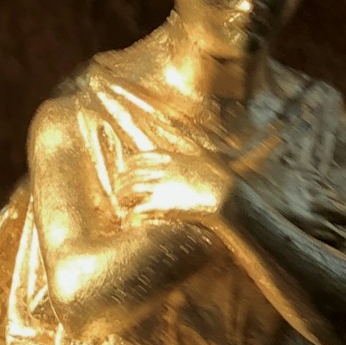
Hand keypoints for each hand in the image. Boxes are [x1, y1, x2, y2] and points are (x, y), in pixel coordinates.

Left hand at [112, 151, 234, 222]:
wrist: (227, 197)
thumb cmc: (220, 177)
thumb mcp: (202, 152)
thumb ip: (185, 139)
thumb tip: (170, 124)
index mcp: (169, 158)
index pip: (138, 159)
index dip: (128, 166)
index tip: (125, 171)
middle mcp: (160, 171)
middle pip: (130, 174)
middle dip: (121, 181)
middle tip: (118, 188)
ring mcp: (159, 188)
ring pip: (128, 190)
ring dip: (121, 196)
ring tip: (119, 203)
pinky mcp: (160, 206)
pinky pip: (137, 210)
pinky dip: (130, 215)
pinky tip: (128, 220)